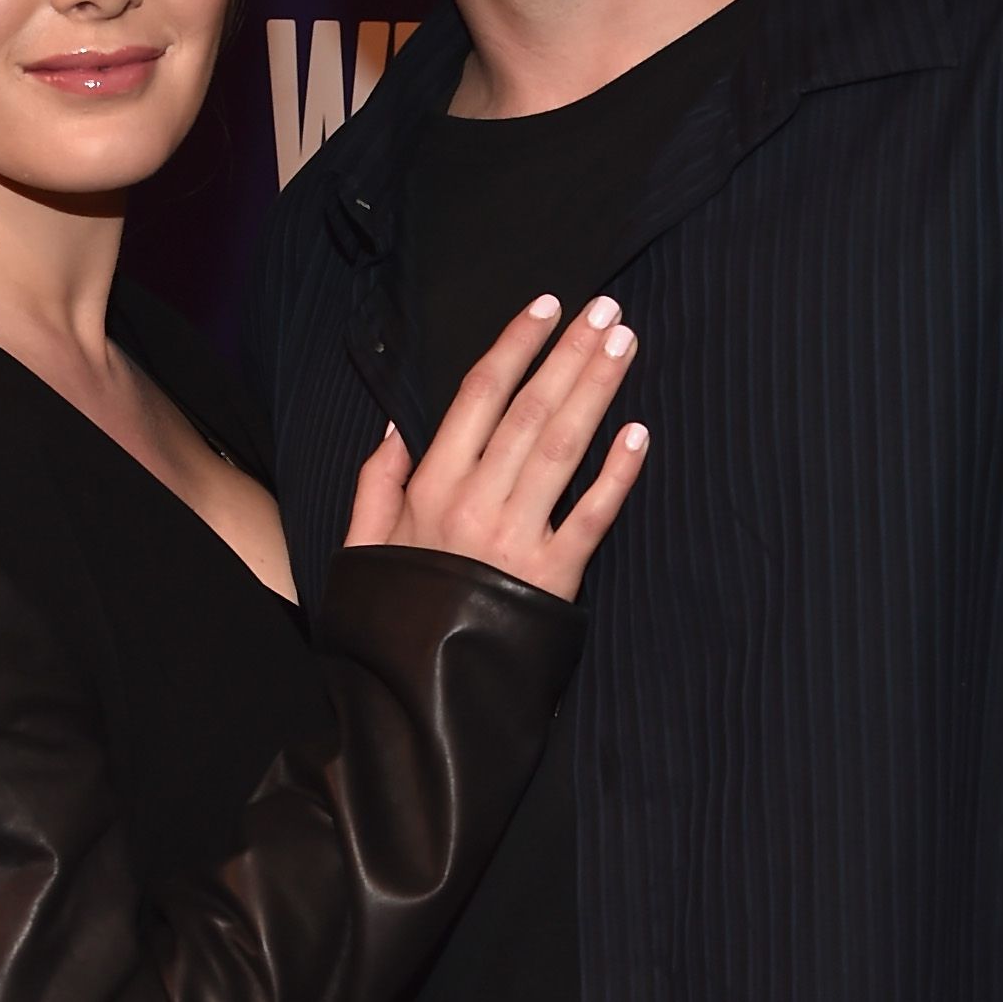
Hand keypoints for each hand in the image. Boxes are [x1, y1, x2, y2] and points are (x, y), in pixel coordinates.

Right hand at [343, 295, 647, 602]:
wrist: (412, 693)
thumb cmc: (391, 617)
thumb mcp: (363, 544)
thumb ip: (377, 483)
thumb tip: (396, 430)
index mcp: (430, 485)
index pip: (479, 394)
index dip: (517, 345)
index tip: (548, 308)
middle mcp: (474, 500)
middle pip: (531, 409)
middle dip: (570, 354)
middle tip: (606, 312)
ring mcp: (516, 536)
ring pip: (562, 446)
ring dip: (596, 391)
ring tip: (623, 346)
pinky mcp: (552, 578)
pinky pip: (591, 516)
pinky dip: (617, 474)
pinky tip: (639, 434)